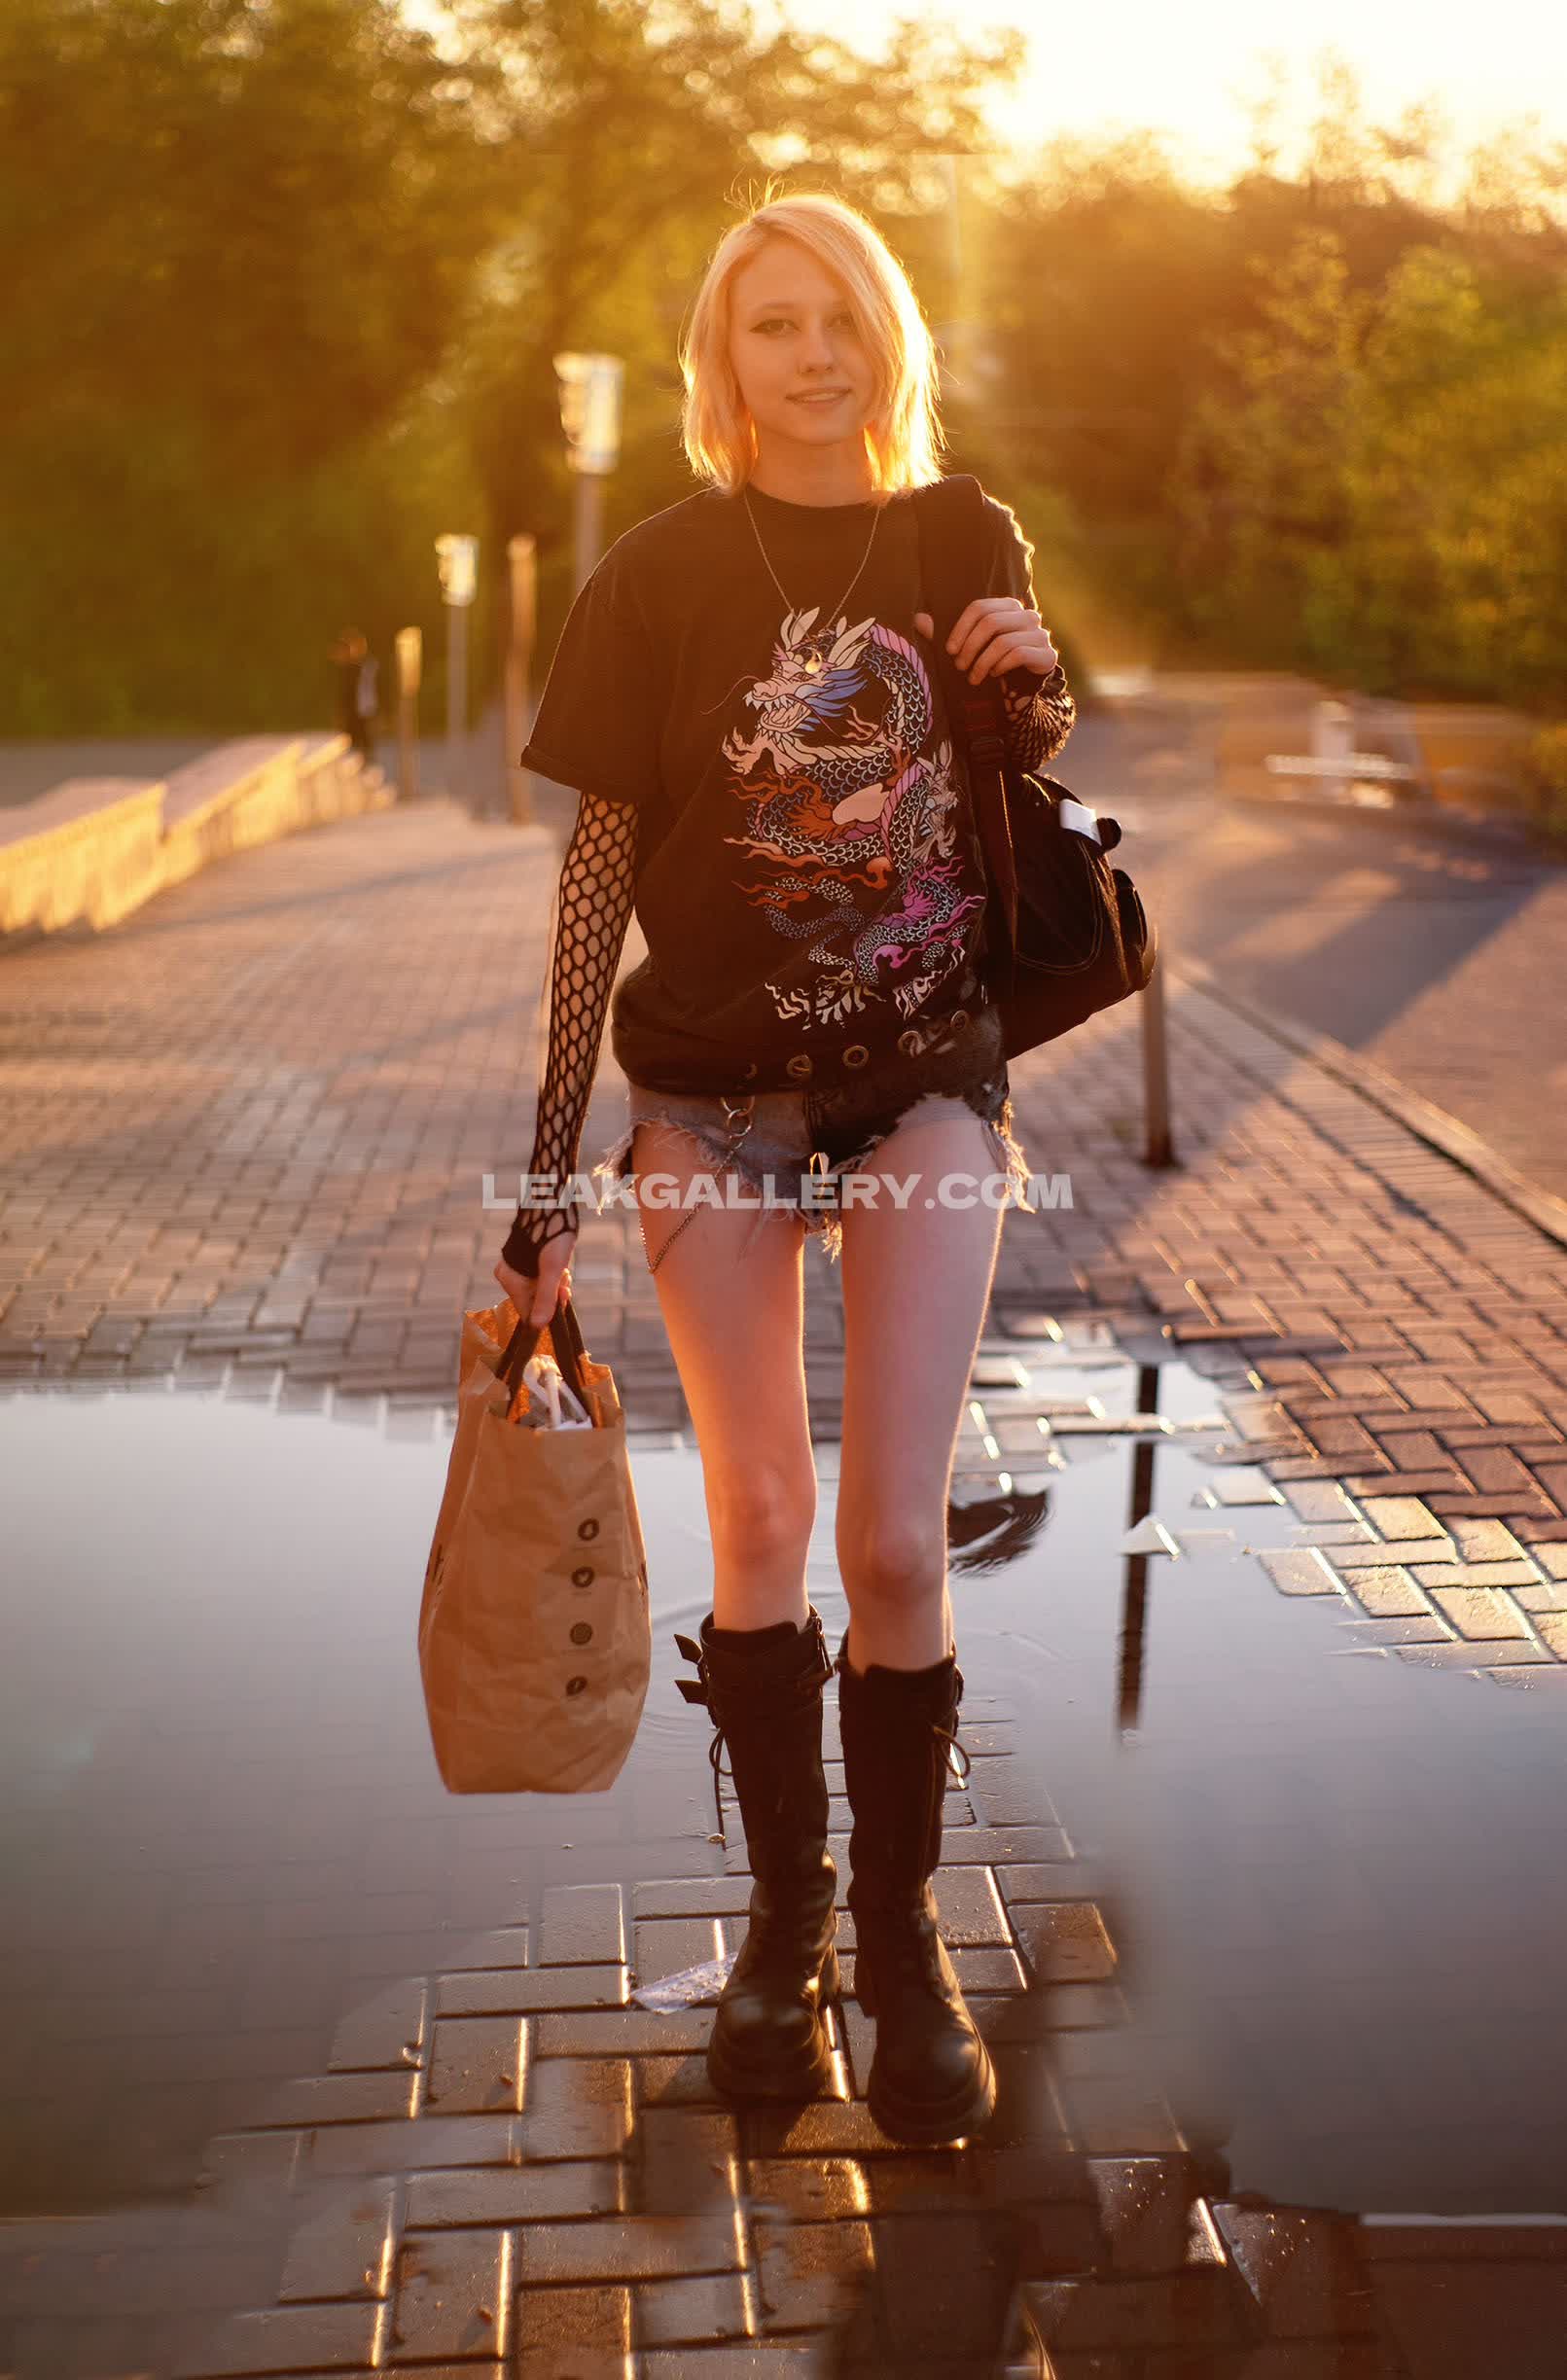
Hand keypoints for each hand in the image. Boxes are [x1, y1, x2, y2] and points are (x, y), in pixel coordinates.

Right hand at [493, 1226, 575, 1329]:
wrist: (552, 1203)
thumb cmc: (553, 1235)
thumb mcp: (553, 1270)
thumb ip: (546, 1298)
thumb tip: (539, 1326)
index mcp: (509, 1280)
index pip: (527, 1312)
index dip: (548, 1309)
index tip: (564, 1296)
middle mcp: (507, 1274)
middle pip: (533, 1299)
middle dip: (553, 1294)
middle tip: (566, 1280)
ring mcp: (515, 1266)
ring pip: (538, 1288)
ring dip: (555, 1284)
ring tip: (565, 1270)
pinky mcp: (523, 1258)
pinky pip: (537, 1276)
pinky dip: (551, 1274)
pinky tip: (561, 1265)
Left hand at [915, 601, 1057, 685]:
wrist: (1021, 689)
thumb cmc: (991, 663)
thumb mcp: (968, 649)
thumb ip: (945, 634)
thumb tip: (919, 619)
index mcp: (1007, 607)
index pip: (980, 608)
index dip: (960, 628)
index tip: (949, 650)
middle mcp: (1026, 615)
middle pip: (991, 622)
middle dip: (970, 647)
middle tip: (959, 667)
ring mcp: (1040, 634)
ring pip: (1003, 641)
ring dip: (982, 662)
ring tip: (973, 677)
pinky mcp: (1047, 654)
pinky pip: (1019, 654)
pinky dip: (1000, 666)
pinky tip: (993, 675)